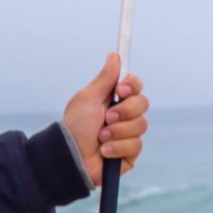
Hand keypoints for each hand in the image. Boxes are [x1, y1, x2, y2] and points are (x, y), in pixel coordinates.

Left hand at [63, 53, 149, 186]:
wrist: (69, 157)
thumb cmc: (74, 127)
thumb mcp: (87, 99)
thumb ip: (104, 78)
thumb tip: (114, 55)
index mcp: (114, 100)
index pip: (136, 86)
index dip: (132, 86)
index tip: (120, 89)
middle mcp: (124, 116)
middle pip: (143, 103)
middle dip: (124, 111)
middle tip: (107, 118)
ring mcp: (128, 134)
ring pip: (141, 125)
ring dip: (117, 131)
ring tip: (100, 137)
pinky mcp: (129, 153)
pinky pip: (135, 145)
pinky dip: (117, 147)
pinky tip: (103, 151)